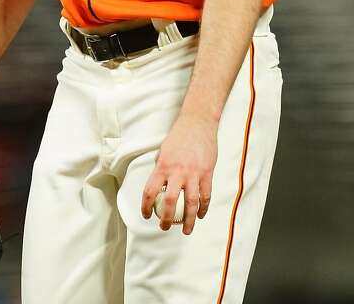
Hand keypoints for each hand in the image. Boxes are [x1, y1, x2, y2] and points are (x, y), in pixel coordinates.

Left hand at [140, 112, 217, 234]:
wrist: (198, 123)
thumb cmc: (179, 136)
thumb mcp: (163, 151)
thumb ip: (161, 169)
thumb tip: (158, 185)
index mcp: (162, 166)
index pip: (150, 191)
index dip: (146, 206)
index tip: (146, 215)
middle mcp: (177, 172)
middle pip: (171, 202)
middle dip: (167, 219)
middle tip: (164, 228)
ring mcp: (194, 173)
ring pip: (192, 203)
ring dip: (189, 220)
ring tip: (186, 231)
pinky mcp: (207, 173)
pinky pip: (206, 195)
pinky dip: (204, 208)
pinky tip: (201, 215)